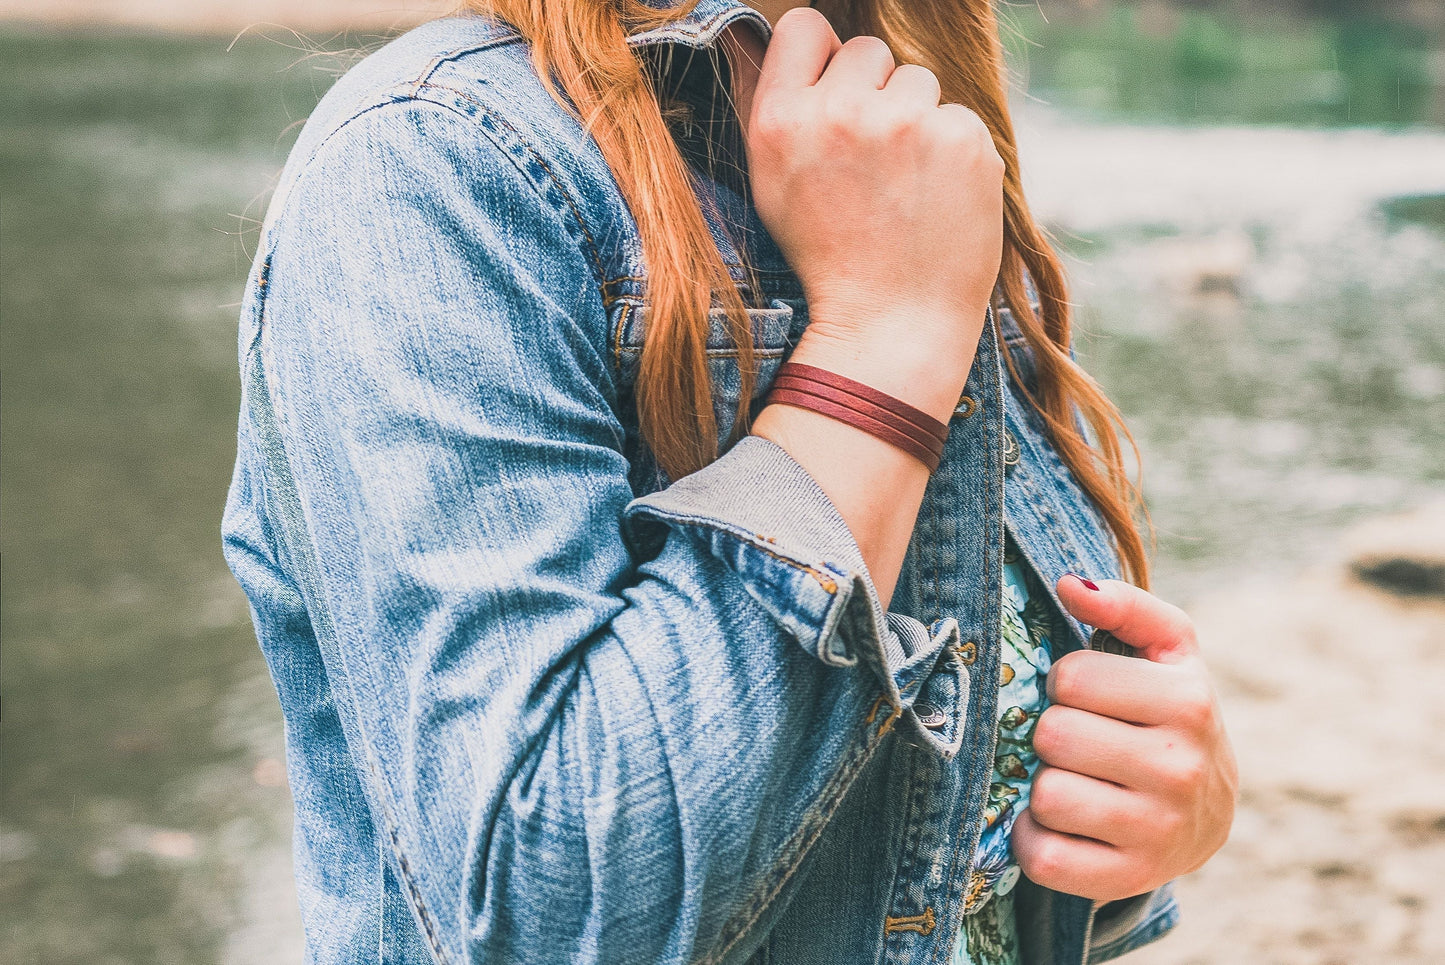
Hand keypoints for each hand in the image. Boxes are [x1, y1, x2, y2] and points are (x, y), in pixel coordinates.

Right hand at [740, 8, 1003, 388]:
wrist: (891, 325)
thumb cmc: (829, 260)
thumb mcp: (773, 187)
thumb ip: (771, 108)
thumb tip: (759, 40)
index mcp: (781, 121)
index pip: (805, 27)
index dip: (823, 57)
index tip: (835, 95)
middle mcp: (840, 113)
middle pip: (867, 50)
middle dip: (874, 92)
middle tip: (873, 160)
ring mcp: (906, 123)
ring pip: (918, 80)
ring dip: (916, 120)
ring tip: (904, 185)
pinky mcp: (962, 139)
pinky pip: (958, 115)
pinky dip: (953, 151)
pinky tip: (936, 198)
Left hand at [1011, 575, 1237, 901]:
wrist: (1206, 813)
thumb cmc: (1167, 713)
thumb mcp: (1167, 650)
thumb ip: (1125, 606)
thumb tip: (1069, 583)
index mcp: (1189, 702)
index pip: (1071, 678)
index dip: (1067, 683)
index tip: (1089, 696)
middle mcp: (1181, 769)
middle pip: (1053, 736)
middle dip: (1054, 734)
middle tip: (1081, 742)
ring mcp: (1158, 832)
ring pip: (1046, 796)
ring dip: (1044, 786)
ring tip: (1076, 780)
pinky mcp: (1129, 879)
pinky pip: (1043, 858)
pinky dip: (1035, 840)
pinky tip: (1062, 825)